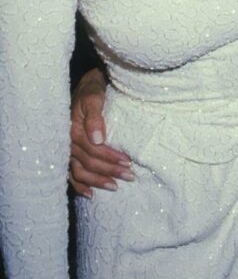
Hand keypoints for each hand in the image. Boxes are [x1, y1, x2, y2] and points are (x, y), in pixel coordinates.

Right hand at [69, 69, 131, 196]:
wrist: (85, 84)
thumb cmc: (92, 89)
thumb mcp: (94, 97)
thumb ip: (95, 117)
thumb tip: (98, 139)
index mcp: (74, 130)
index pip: (94, 151)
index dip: (111, 158)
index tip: (129, 162)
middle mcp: (68, 142)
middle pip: (89, 163)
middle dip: (110, 171)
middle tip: (130, 176)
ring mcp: (67, 148)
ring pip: (79, 172)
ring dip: (97, 181)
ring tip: (115, 187)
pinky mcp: (68, 151)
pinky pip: (70, 173)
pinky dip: (79, 185)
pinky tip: (90, 194)